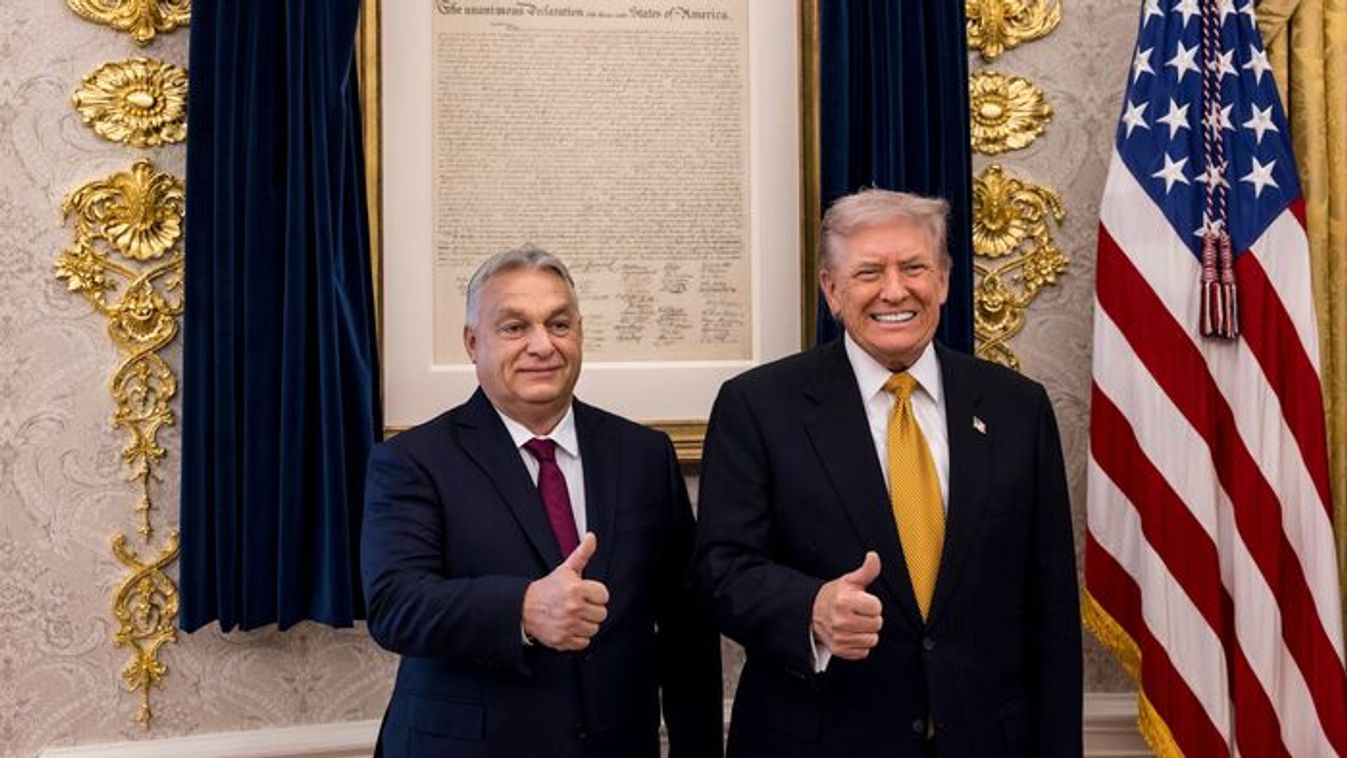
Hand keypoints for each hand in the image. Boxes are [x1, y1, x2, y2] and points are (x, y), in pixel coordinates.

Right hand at [522, 533, 609, 650]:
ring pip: (594, 628)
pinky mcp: (563, 639)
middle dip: (592, 609)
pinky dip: (578, 637)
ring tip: (575, 616)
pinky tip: (570, 627)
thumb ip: (582, 554)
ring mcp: (568, 625)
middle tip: (580, 605)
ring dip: (586, 623)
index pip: (604, 596)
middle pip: (602, 614)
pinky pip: (584, 642)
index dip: (596, 594)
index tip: (587, 594)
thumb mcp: (566, 569)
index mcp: (576, 589)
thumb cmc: (549, 588)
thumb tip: (592, 537)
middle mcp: (573, 608)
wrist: (524, 607)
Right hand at [811, 551, 882, 659]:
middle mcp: (840, 620)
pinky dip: (860, 644)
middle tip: (858, 613)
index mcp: (844, 601)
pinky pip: (864, 651)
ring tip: (856, 623)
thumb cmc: (835, 595)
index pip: (877, 608)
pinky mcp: (839, 649)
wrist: (813, 612)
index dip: (872, 604)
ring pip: (872, 639)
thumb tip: (873, 557)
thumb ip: (866, 570)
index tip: (862, 601)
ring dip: (867, 632)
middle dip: (871, 618)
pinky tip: (851, 634)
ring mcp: (839, 637)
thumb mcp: (850, 580)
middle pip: (877, 624)